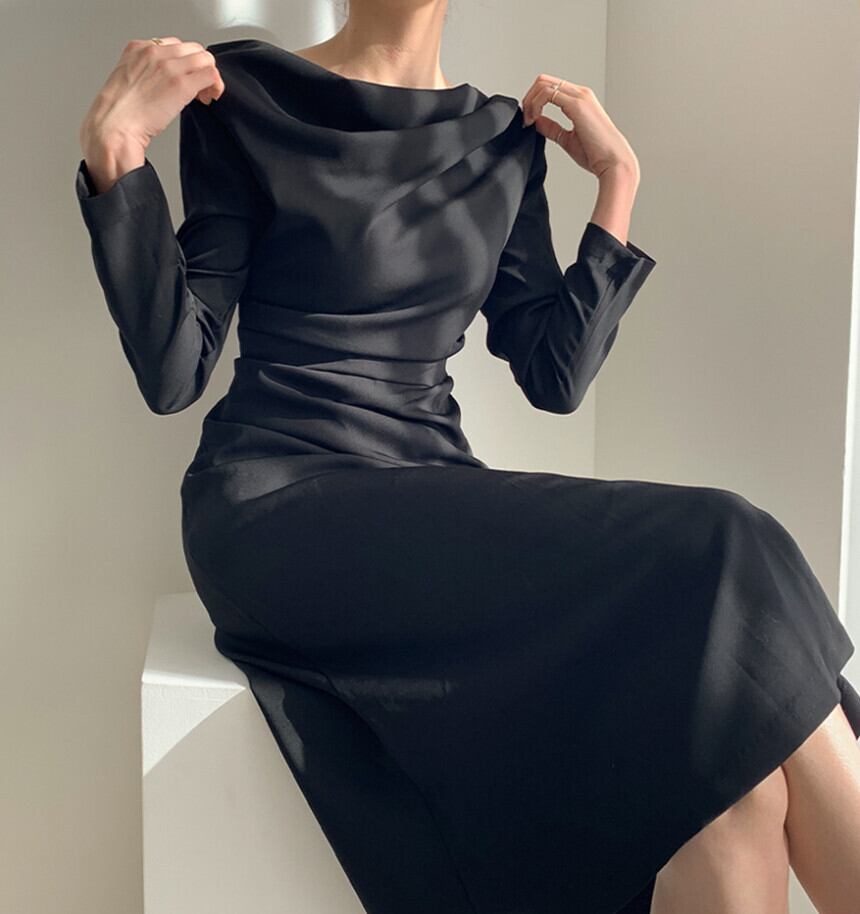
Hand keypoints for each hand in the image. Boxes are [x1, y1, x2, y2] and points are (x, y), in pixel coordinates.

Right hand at [79, 36, 224, 158]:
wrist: (114, 127)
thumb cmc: (119, 113)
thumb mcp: (128, 80)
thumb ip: (146, 72)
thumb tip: (166, 80)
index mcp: (138, 48)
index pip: (175, 45)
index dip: (185, 62)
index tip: (185, 78)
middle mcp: (155, 52)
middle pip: (193, 49)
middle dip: (199, 68)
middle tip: (199, 89)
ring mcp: (169, 67)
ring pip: (205, 59)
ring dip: (209, 77)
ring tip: (204, 95)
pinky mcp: (181, 84)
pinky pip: (210, 75)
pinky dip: (215, 87)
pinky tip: (209, 99)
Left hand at [521, 74, 639, 182]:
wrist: (612, 161)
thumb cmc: (596, 154)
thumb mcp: (567, 138)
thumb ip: (552, 127)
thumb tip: (537, 121)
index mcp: (579, 100)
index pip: (549, 88)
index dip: (533, 101)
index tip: (527, 120)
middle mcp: (580, 94)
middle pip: (544, 81)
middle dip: (528, 98)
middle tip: (525, 119)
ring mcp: (579, 96)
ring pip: (543, 84)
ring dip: (530, 101)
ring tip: (528, 121)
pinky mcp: (576, 104)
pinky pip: (548, 93)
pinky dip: (535, 105)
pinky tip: (534, 120)